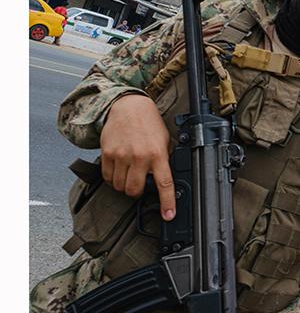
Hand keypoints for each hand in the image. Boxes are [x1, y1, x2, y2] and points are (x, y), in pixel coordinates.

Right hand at [100, 94, 175, 220]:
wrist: (129, 107)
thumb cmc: (149, 124)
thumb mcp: (165, 140)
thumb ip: (164, 159)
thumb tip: (164, 180)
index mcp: (158, 154)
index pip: (164, 183)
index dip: (167, 202)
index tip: (169, 215)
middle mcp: (140, 156)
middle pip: (134, 190)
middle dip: (136, 193)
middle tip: (139, 184)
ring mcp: (122, 155)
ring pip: (119, 186)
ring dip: (124, 186)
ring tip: (129, 174)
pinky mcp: (107, 154)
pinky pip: (107, 177)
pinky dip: (112, 178)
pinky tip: (118, 169)